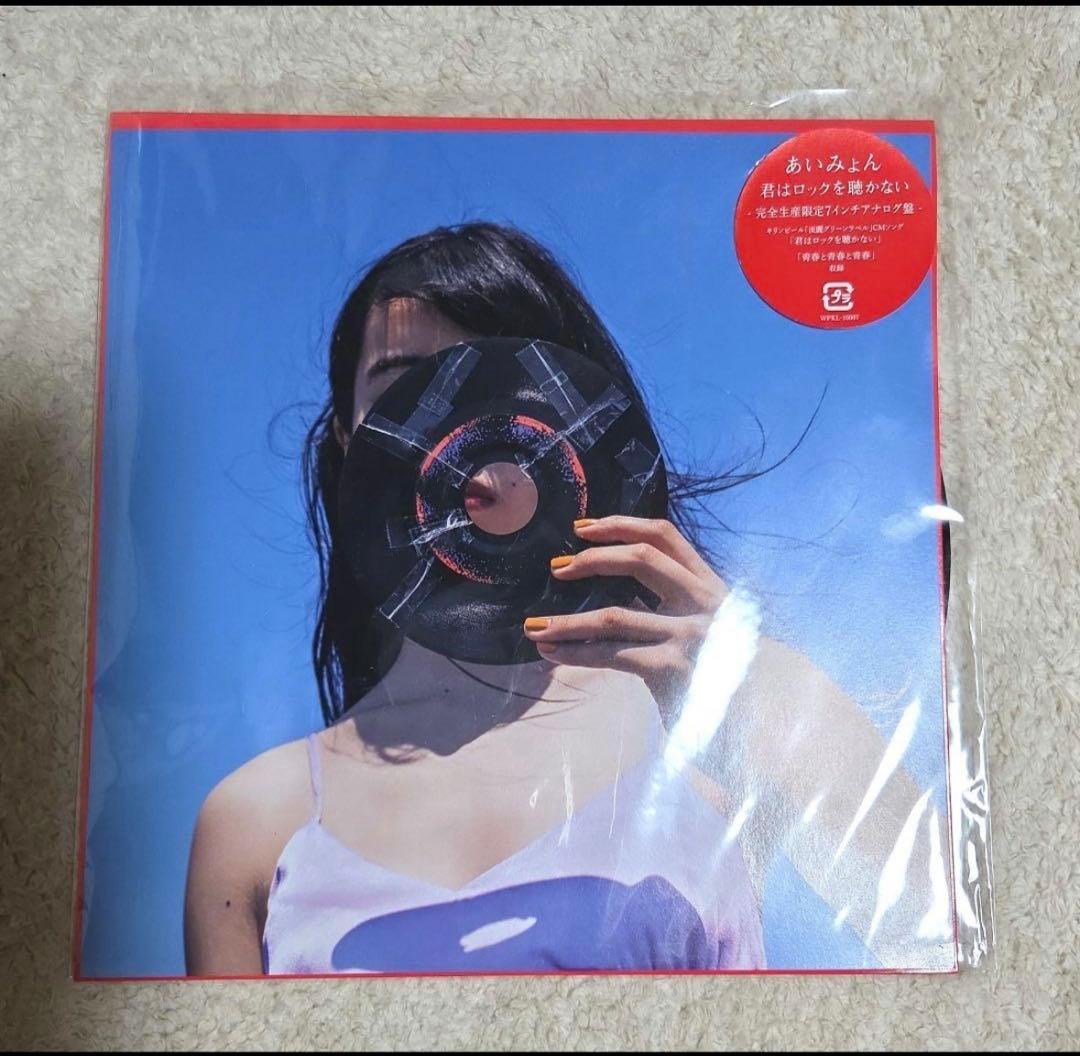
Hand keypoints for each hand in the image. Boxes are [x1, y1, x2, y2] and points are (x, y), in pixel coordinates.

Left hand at [523, 516, 728, 715]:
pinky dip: (576, 652)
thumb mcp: (715, 630)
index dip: (620, 524)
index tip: (583, 528)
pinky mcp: (673, 669)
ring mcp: (689, 635)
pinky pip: (612, 654)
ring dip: (568, 621)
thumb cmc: (730, 676)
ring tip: (534, 627)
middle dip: (592, 560)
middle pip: (640, 558)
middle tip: (557, 569)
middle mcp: (702, 602)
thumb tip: (625, 595)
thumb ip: (680, 608)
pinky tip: (553, 653)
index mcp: (711, 586)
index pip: (664, 536)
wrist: (767, 721)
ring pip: (614, 615)